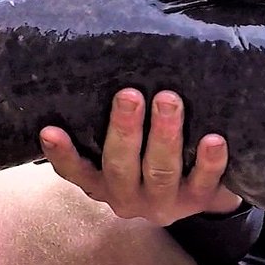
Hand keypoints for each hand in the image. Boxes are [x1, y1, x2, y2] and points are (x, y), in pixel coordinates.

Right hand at [39, 88, 240, 225]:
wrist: (200, 195)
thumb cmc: (150, 156)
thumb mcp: (126, 149)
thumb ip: (111, 121)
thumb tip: (104, 61)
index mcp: (102, 183)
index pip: (75, 170)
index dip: (62, 154)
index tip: (49, 129)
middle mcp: (127, 197)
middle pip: (120, 167)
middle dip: (124, 130)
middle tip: (129, 95)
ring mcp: (164, 202)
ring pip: (160, 172)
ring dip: (164, 136)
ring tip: (169, 101)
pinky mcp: (199, 200)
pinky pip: (205, 182)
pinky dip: (209, 161)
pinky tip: (214, 139)